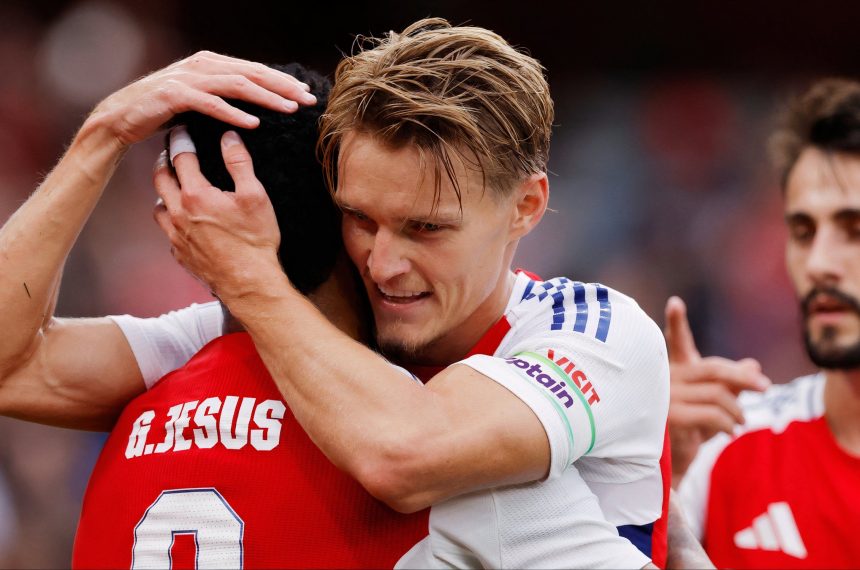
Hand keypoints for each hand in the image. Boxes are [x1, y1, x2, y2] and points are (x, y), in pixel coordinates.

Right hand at [89, 51, 316, 147]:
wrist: (120, 118)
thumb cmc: (163, 112)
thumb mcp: (199, 100)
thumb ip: (223, 94)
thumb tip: (256, 103)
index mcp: (211, 64)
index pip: (255, 70)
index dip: (283, 81)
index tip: (306, 94)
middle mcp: (202, 65)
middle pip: (253, 74)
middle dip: (283, 87)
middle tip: (308, 100)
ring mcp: (188, 79)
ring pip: (237, 86)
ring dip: (266, 98)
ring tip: (289, 110)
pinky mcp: (175, 95)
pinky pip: (210, 104)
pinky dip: (233, 114)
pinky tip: (253, 124)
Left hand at [152, 131, 283, 299]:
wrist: (248, 282)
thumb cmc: (254, 241)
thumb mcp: (254, 196)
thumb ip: (239, 163)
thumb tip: (229, 138)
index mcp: (196, 195)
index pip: (181, 158)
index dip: (181, 140)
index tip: (182, 131)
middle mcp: (178, 214)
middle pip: (160, 178)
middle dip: (164, 161)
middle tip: (171, 153)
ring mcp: (176, 236)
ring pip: (158, 205)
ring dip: (164, 192)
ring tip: (175, 186)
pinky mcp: (179, 253)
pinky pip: (167, 230)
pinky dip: (172, 219)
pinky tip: (184, 219)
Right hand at [665, 296, 769, 483]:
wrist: (666, 464)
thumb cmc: (687, 428)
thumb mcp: (711, 404)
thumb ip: (730, 383)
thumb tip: (753, 364)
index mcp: (673, 370)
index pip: (676, 342)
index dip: (676, 322)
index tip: (675, 302)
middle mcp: (666, 379)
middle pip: (714, 369)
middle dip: (743, 377)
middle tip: (765, 387)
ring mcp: (666, 397)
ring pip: (718, 394)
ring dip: (737, 410)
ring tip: (740, 422)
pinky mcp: (671, 417)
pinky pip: (713, 414)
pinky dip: (728, 424)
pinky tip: (728, 432)